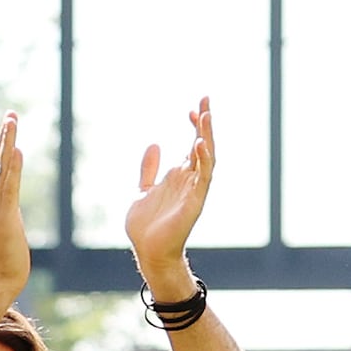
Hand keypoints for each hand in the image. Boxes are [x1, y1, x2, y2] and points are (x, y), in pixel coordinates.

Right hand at [0, 113, 32, 311]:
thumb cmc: (1, 268)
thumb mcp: (6, 235)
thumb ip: (5, 218)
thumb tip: (11, 209)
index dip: (1, 150)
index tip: (8, 130)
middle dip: (4, 138)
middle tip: (11, 115)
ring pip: (0, 169)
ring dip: (7, 143)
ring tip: (12, 121)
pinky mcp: (3, 218)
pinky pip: (7, 187)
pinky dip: (10, 167)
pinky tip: (16, 149)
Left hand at [125, 100, 214, 284]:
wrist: (148, 251)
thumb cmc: (147, 225)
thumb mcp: (142, 188)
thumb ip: (149, 168)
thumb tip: (154, 144)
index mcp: (180, 176)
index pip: (193, 145)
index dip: (194, 126)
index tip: (193, 108)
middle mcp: (191, 180)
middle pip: (203, 145)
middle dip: (205, 123)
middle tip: (206, 99)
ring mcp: (195, 190)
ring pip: (207, 158)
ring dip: (207, 137)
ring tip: (206, 115)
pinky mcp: (194, 202)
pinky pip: (203, 179)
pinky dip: (203, 161)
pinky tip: (199, 144)